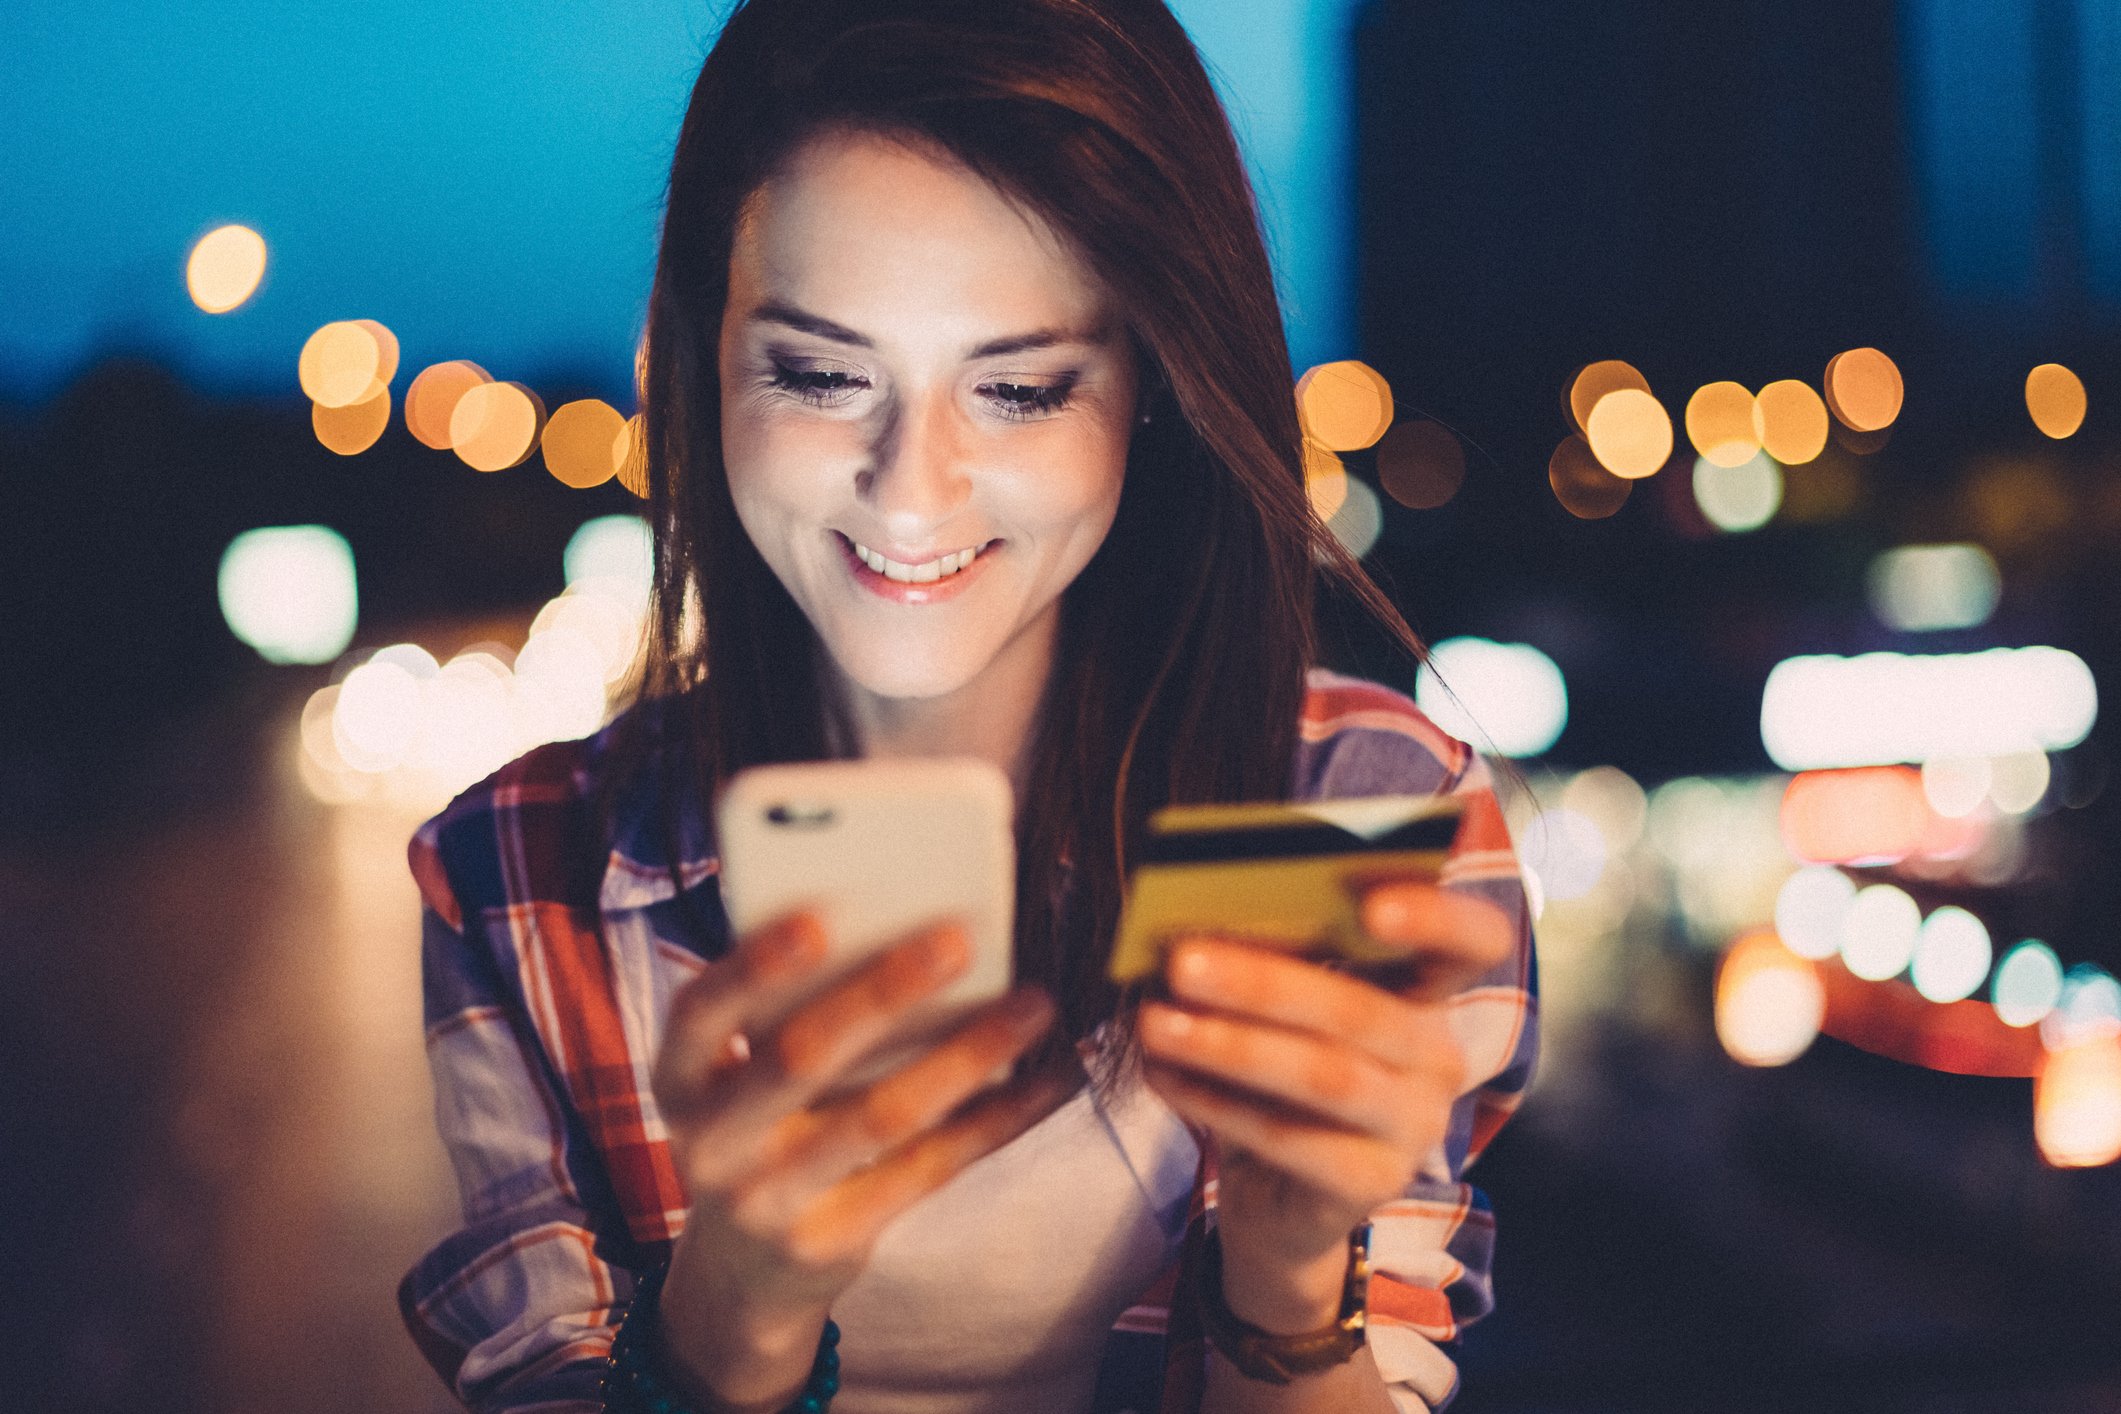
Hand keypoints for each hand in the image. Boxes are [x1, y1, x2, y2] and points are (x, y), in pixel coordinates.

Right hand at [649, 911, 1078, 1406]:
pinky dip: (997, 1117)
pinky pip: (930, 1168)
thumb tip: (908, 921)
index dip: (753, 967)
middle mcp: (712, 1141)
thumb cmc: (759, 1130)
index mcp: (681, 1079)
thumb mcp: (738, 1079)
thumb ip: (790, 1014)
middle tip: (958, 939)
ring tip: (1034, 1004)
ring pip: (880, 1116)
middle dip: (882, 993)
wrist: (740, 1275)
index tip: (817, 920)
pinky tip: (1050, 1080)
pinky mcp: (832, 1240)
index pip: (702, 1013)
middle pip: (800, 1058)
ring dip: (966, 1054)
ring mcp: (768, 1200)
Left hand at [1138, 879, 1514, 1332]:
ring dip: (1229, 1045)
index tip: (1372, 907)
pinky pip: (1291, 1138)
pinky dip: (1217, 1103)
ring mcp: (1414, 1126)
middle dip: (1264, 984)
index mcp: (1427, 990)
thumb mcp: (1280, 1011)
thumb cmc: (1276, 1079)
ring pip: (1324, 1076)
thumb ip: (1269, 959)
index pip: (1474, 941)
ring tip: (1154, 1022)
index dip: (1438, 918)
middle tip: (1181, 961)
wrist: (1278, 1199)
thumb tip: (1192, 921)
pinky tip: (1162, 1074)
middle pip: (1363, 1011)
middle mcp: (1438, 1057)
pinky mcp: (1374, 1183)